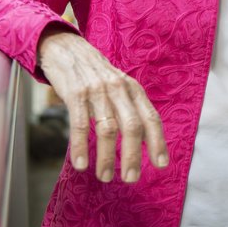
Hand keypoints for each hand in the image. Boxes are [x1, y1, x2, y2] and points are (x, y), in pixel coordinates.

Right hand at [37, 28, 168, 182]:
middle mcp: (118, 89)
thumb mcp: (119, 86)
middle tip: (131, 178)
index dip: (157, 142)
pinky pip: (81, 124)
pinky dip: (81, 146)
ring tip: (104, 176)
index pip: (151, 117)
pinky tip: (80, 163)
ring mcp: (97, 91)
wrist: (66, 48)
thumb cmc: (96, 74)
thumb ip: (131, 108)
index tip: (161, 164)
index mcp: (133, 89)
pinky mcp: (75, 94)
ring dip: (106, 157)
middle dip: (133, 155)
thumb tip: (145, 141)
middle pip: (132, 126)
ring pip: (107, 128)